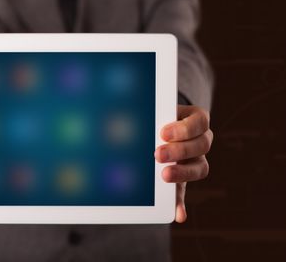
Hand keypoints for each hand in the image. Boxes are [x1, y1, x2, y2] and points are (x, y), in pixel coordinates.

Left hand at [155, 105, 212, 222]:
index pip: (200, 122)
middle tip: (158, 155)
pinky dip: (181, 203)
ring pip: (200, 167)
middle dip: (179, 151)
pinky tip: (178, 214)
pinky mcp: (184, 178)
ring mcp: (197, 160)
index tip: (163, 134)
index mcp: (196, 120)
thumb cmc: (156, 120)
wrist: (157, 130)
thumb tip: (128, 118)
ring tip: (164, 176)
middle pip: (202, 145)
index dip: (184, 129)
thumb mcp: (156, 117)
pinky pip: (186, 191)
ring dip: (182, 173)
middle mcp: (201, 140)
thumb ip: (151, 121)